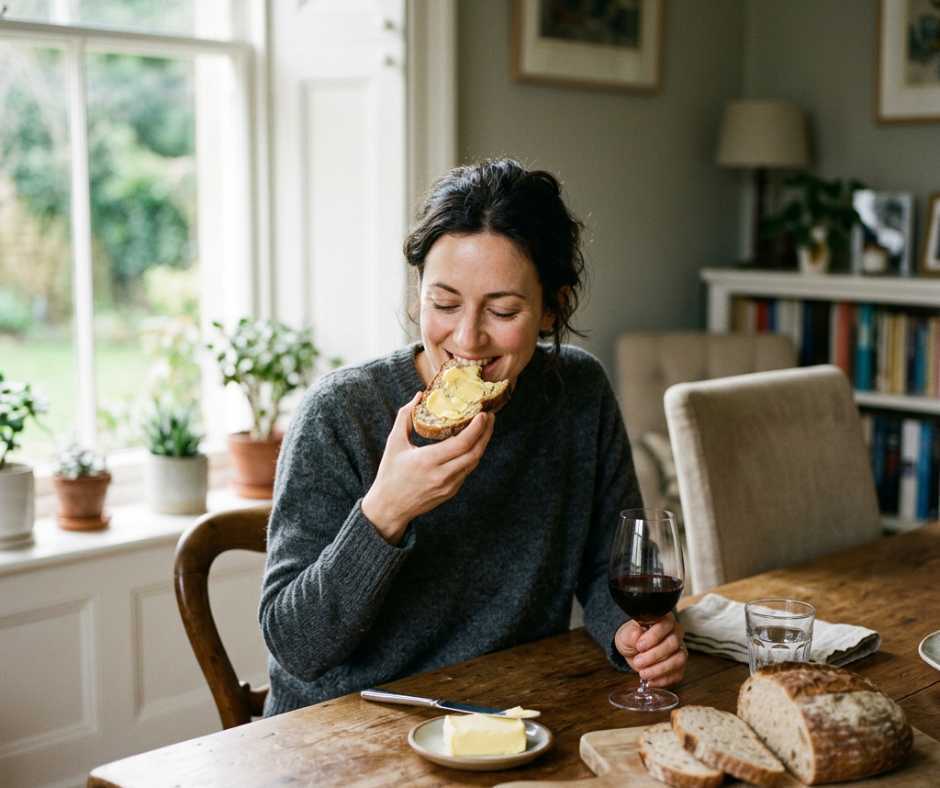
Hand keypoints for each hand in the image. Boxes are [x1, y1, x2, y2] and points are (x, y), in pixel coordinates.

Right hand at [362, 392, 494, 543]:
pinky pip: (467, 470)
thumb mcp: (394, 442)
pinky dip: (472, 455)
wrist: (389, 508)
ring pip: (473, 462)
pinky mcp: (451, 492)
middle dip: (486, 433)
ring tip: (484, 428)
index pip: (462, 443)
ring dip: (482, 444)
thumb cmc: (390, 474)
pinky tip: (472, 444)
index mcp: (428, 461)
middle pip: (474, 453)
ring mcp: (449, 486)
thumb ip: (405, 417)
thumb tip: (418, 396)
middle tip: (490, 416)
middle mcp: (442, 475)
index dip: (477, 428)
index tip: (483, 414)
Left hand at [614, 614, 686, 687]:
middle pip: (673, 643)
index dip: (653, 636)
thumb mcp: (626, 634)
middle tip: (638, 661)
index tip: (639, 646)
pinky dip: (663, 680)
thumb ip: (631, 634)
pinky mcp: (679, 666)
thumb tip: (638, 635)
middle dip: (654, 655)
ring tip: (643, 673)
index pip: (665, 624)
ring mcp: (680, 649)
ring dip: (660, 669)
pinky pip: (678, 674)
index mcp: (663, 619)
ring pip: (679, 659)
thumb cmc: (632, 638)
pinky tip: (650, 681)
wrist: (633, 650)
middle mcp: (675, 633)